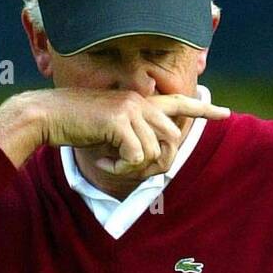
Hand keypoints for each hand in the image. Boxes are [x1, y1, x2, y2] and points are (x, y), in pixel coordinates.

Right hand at [0, 88, 229, 177]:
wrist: (48, 116)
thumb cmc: (76, 127)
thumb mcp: (110, 134)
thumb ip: (134, 139)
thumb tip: (154, 160)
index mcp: (140, 101)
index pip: (179, 103)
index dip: (202, 109)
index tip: (224, 113)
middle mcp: (140, 101)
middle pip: (172, 140)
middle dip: (156, 164)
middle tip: (127, 170)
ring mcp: (131, 109)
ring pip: (155, 151)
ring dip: (133, 168)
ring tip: (111, 163)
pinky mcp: (120, 120)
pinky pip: (136, 157)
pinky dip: (120, 168)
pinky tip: (104, 162)